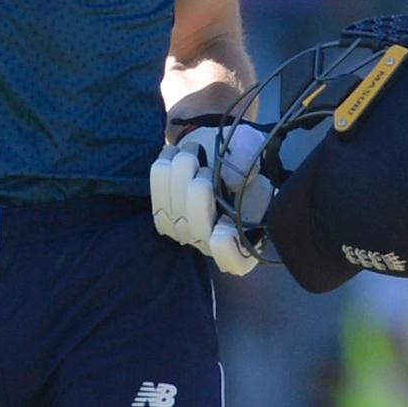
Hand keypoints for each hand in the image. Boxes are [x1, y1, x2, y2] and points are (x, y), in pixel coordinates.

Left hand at [150, 123, 273, 275]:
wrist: (213, 146)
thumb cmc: (238, 152)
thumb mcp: (250, 146)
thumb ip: (245, 161)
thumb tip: (230, 182)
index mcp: (247, 235)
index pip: (235, 261)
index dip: (226, 250)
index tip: (223, 226)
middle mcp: (214, 242)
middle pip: (199, 233)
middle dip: (198, 195)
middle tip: (204, 167)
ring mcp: (188, 232)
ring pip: (174, 216)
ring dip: (178, 180)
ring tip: (189, 154)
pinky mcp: (165, 218)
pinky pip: (156, 203)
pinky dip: (162, 176)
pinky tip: (172, 155)